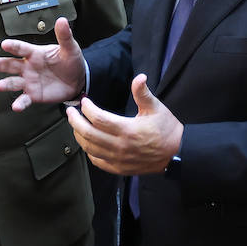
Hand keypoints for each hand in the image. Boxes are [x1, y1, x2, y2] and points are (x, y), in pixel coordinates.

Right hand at [0, 17, 85, 110]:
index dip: (13, 46)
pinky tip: (16, 106)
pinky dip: (20, 103)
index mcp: (35, 53)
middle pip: (11, 64)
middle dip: (1, 64)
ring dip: (6, 84)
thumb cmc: (71, 61)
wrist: (78, 80)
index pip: (21, 48)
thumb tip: (62, 20)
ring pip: (14, 82)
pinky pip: (24, 99)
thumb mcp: (70, 48)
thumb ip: (64, 36)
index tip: (4, 44)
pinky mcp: (34, 95)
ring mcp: (29, 81)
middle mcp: (28, 67)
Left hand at [67, 75, 181, 174]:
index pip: (98, 118)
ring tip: (76, 125)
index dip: (87, 109)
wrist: (176, 153)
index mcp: (128, 130)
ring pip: (90, 148)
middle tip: (70, 112)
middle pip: (88, 134)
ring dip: (79, 136)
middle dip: (75, 121)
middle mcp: (120, 146)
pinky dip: (89, 152)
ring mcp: (119, 159)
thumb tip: (139, 77)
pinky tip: (87, 143)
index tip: (84, 102)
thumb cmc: (167, 129)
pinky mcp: (120, 168)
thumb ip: (143, 93)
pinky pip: (98, 162)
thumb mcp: (156, 108)